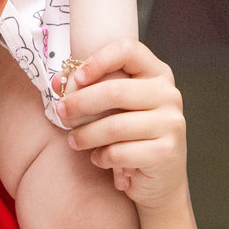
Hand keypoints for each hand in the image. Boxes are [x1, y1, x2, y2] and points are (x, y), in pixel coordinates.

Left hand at [53, 37, 186, 205]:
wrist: (160, 178)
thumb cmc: (131, 136)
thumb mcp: (116, 107)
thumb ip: (92, 89)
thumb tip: (57, 82)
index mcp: (157, 74)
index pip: (128, 50)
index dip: (98, 60)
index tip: (77, 78)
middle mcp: (169, 95)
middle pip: (115, 91)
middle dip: (80, 103)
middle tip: (62, 113)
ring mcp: (171, 123)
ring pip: (115, 126)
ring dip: (86, 135)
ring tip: (73, 141)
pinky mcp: (166, 152)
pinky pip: (121, 152)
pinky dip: (102, 157)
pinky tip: (98, 158)